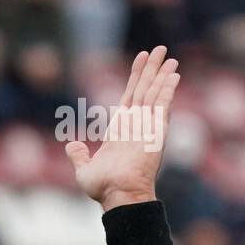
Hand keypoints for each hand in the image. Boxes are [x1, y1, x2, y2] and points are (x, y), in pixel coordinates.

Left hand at [64, 46, 179, 211]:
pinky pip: (162, 105)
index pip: (130, 98)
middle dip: (151, 70)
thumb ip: (79, 156)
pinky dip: (167, 90)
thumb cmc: (103, 188)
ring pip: (154, 94)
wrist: (117, 195)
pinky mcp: (155, 131)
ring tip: (168, 55)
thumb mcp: (84, 170)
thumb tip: (71, 145)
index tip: (141, 60)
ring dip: (161, 74)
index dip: (135, 78)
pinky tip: (173, 74)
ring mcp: (147, 128)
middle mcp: (136, 126)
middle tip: (158, 49)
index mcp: (120, 131)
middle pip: (144, 90)